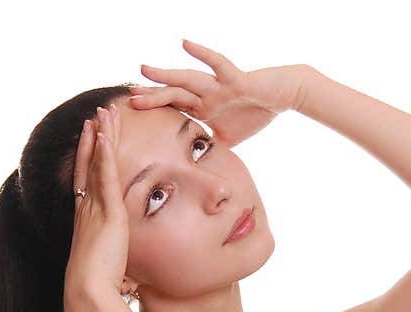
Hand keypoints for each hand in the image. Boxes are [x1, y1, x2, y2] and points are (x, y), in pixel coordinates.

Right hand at [65, 104, 130, 302]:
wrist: (89, 295)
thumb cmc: (99, 288)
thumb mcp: (111, 271)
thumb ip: (119, 265)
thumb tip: (130, 280)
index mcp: (87, 222)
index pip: (87, 182)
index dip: (89, 159)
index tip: (92, 139)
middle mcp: (86, 211)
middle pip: (89, 165)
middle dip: (92, 139)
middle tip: (95, 115)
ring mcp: (94, 210)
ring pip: (97, 165)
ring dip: (100, 137)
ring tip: (103, 113)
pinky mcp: (106, 214)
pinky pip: (104, 177)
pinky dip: (103, 154)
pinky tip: (104, 135)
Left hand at [129, 39, 309, 148]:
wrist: (281, 95)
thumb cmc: (256, 112)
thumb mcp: (229, 137)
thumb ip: (211, 147)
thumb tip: (199, 168)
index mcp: (203, 108)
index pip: (173, 109)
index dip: (154, 111)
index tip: (131, 115)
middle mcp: (206, 94)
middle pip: (173, 94)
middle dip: (152, 96)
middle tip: (129, 98)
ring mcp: (219, 86)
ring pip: (187, 80)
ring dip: (166, 76)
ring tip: (144, 70)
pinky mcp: (236, 80)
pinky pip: (217, 64)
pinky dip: (202, 54)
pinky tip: (184, 44)